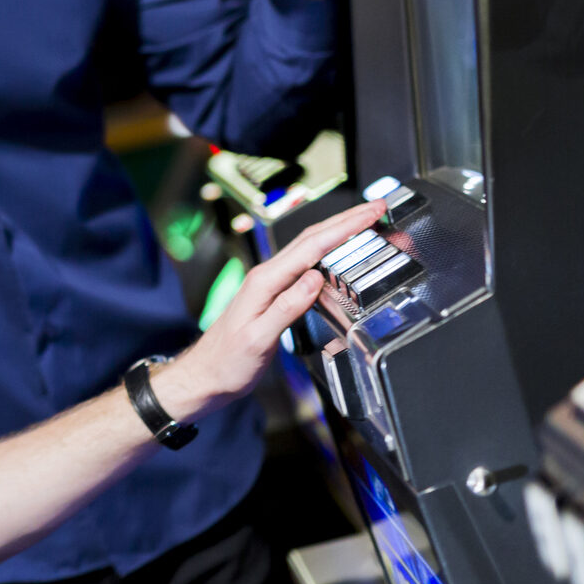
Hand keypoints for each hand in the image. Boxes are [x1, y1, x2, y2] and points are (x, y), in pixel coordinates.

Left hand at [155, 199, 385, 422]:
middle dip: (347, 220)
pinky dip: (327, 252)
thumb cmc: (228, 362)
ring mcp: (269, 283)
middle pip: (312, 238)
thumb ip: (286, 308)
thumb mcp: (258, 339)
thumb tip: (315, 279)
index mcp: (265, 282)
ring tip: (364, 222)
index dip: (344, 228)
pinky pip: (305, 264)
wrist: (207, 375)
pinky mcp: (273, 294)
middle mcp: (267, 276)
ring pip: (309, 248)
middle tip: (376, 207)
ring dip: (338, 232)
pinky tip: (337, 254)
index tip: (370, 213)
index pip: (312, 246)